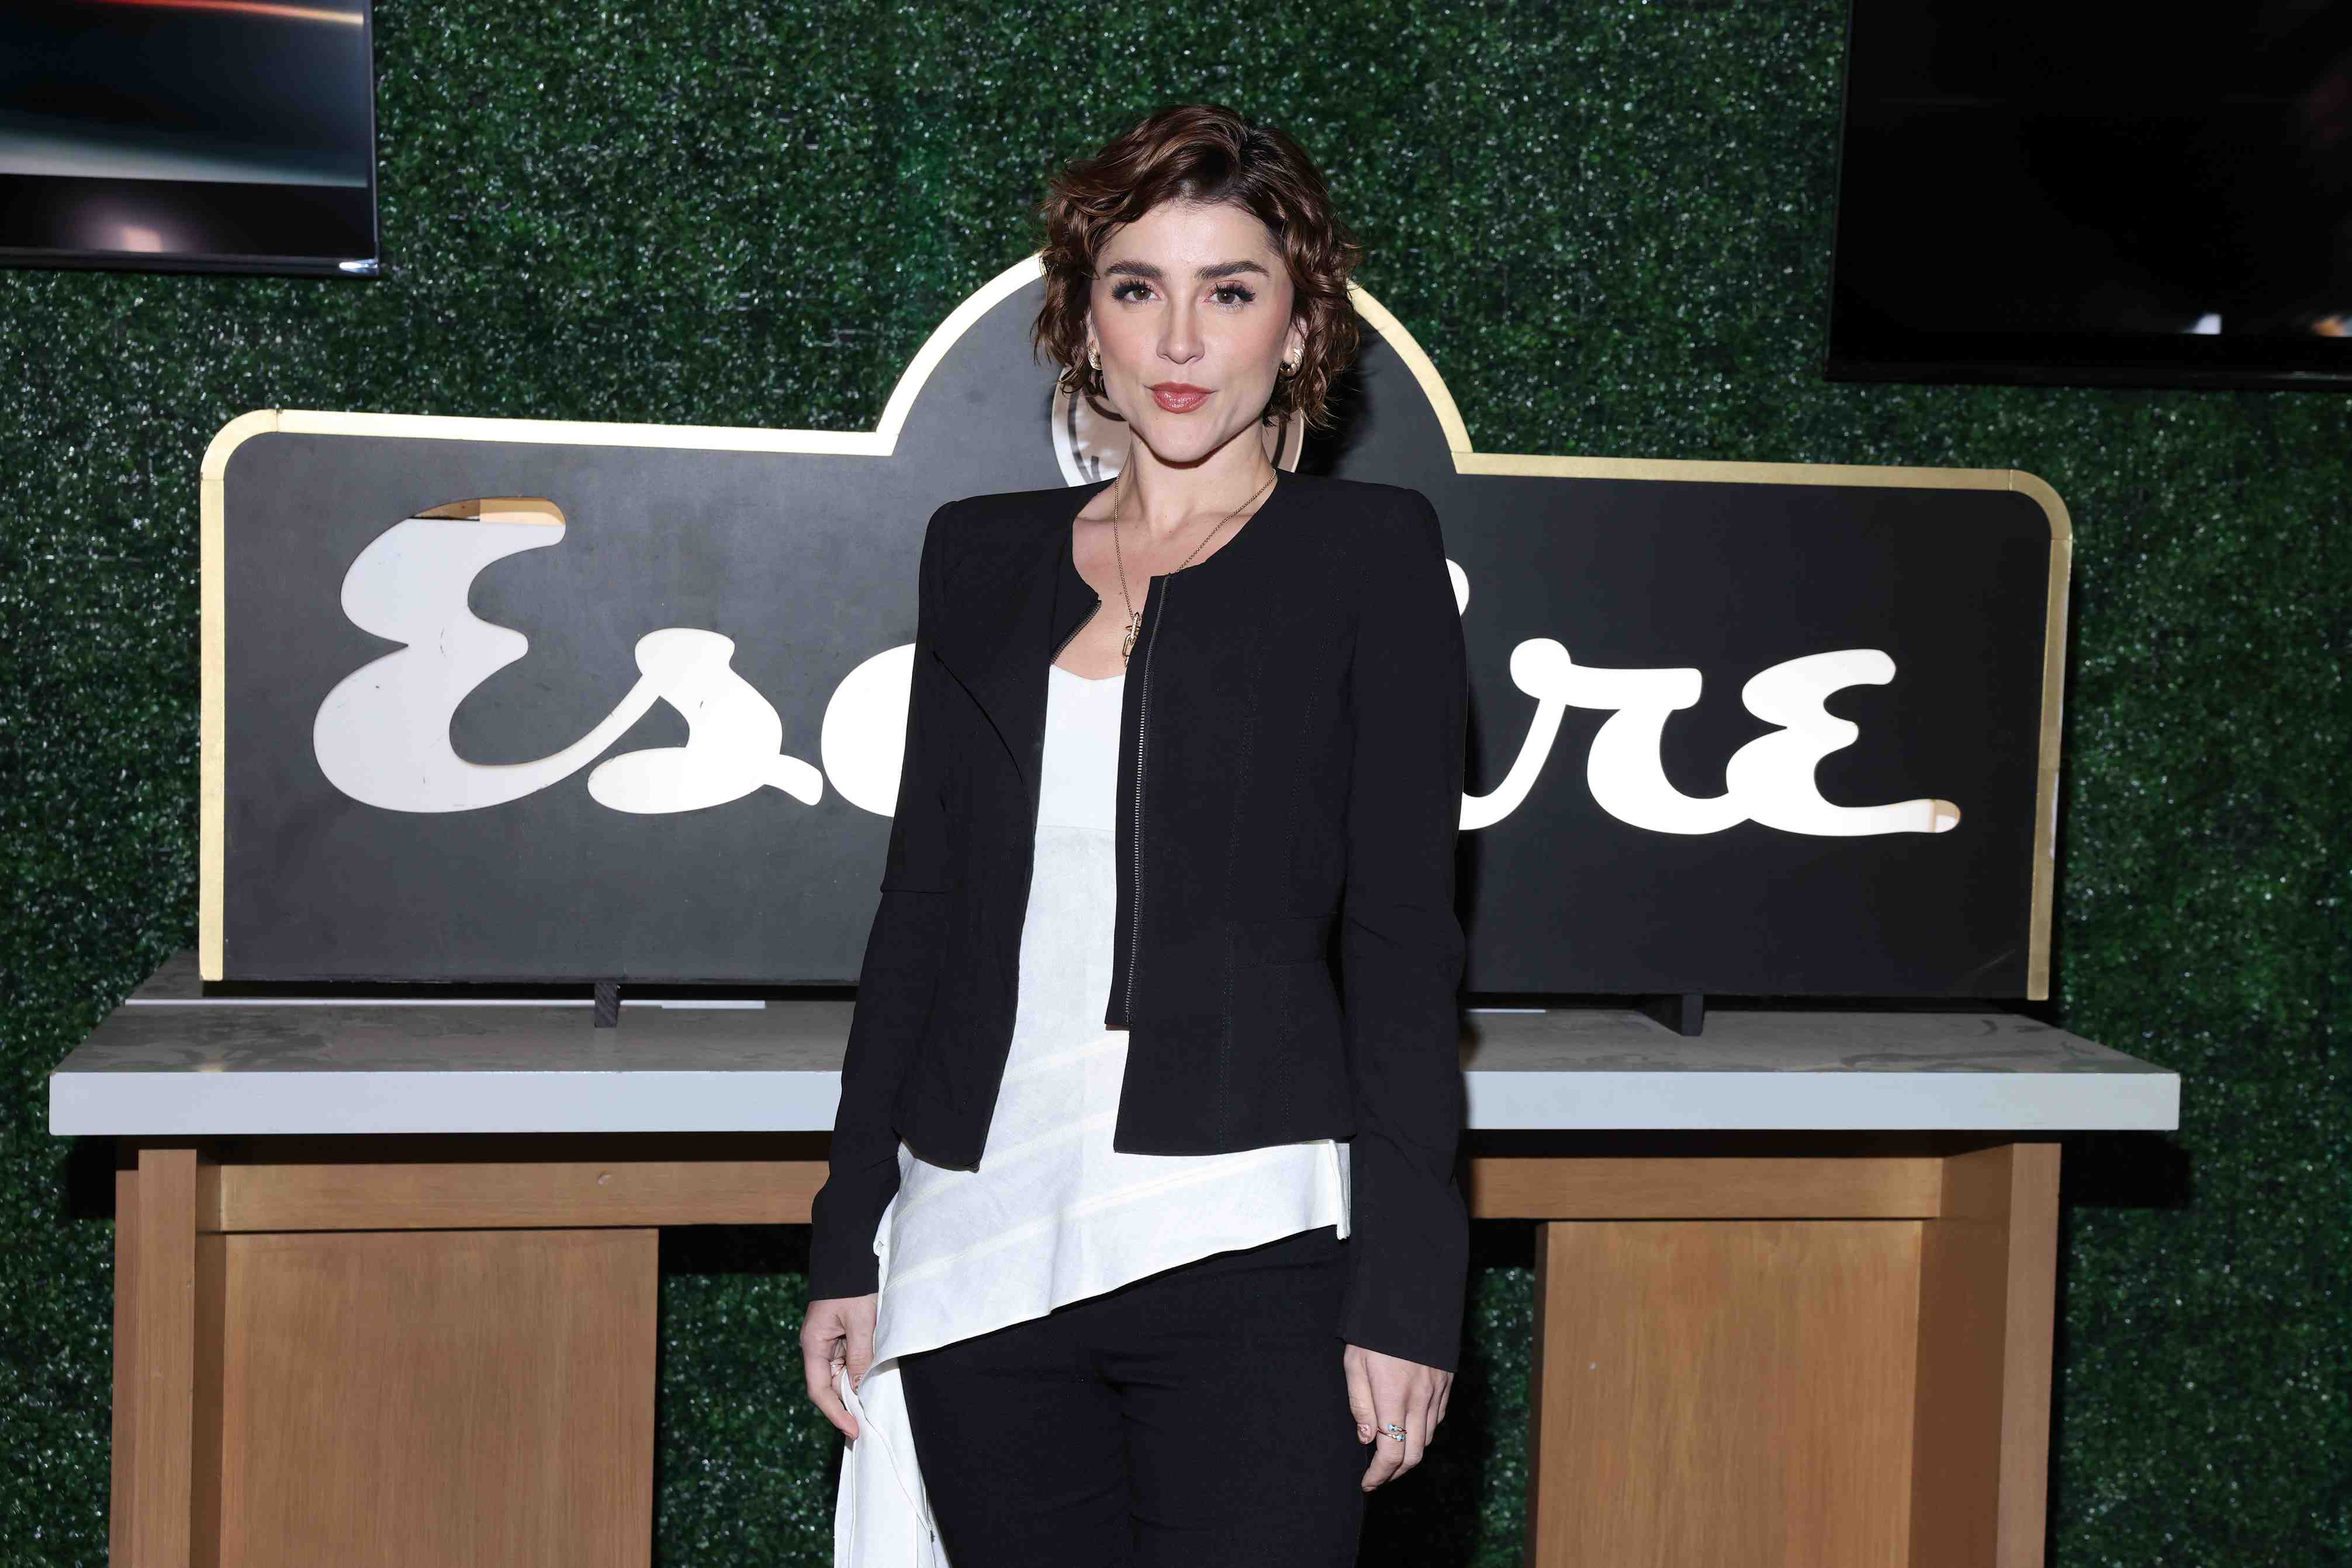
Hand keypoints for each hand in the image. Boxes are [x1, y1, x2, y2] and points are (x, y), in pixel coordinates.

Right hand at [802, 1291, 879, 1440]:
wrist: (850, 1258)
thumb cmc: (852, 1286)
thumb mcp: (860, 1322)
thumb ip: (860, 1356)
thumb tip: (858, 1390)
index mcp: (814, 1345)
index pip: (819, 1390)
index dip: (835, 1413)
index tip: (853, 1430)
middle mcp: (818, 1347)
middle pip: (829, 1386)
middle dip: (846, 1407)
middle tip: (867, 1427)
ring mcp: (829, 1343)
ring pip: (841, 1376)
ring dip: (855, 1391)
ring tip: (873, 1410)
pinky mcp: (841, 1338)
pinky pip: (849, 1363)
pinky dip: (860, 1375)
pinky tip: (874, 1384)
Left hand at [1343, 1342, 1452, 1489]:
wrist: (1408, 1298)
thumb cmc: (1373, 1331)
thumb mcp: (1354, 1364)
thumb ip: (1359, 1404)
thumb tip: (1365, 1437)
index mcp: (1393, 1396)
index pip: (1391, 1452)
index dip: (1379, 1474)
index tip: (1367, 1481)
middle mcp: (1419, 1399)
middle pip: (1414, 1454)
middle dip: (1395, 1472)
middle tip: (1377, 1476)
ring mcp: (1436, 1391)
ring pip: (1427, 1439)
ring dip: (1409, 1454)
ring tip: (1390, 1455)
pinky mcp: (1445, 1383)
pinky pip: (1437, 1419)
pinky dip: (1423, 1432)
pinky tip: (1408, 1429)